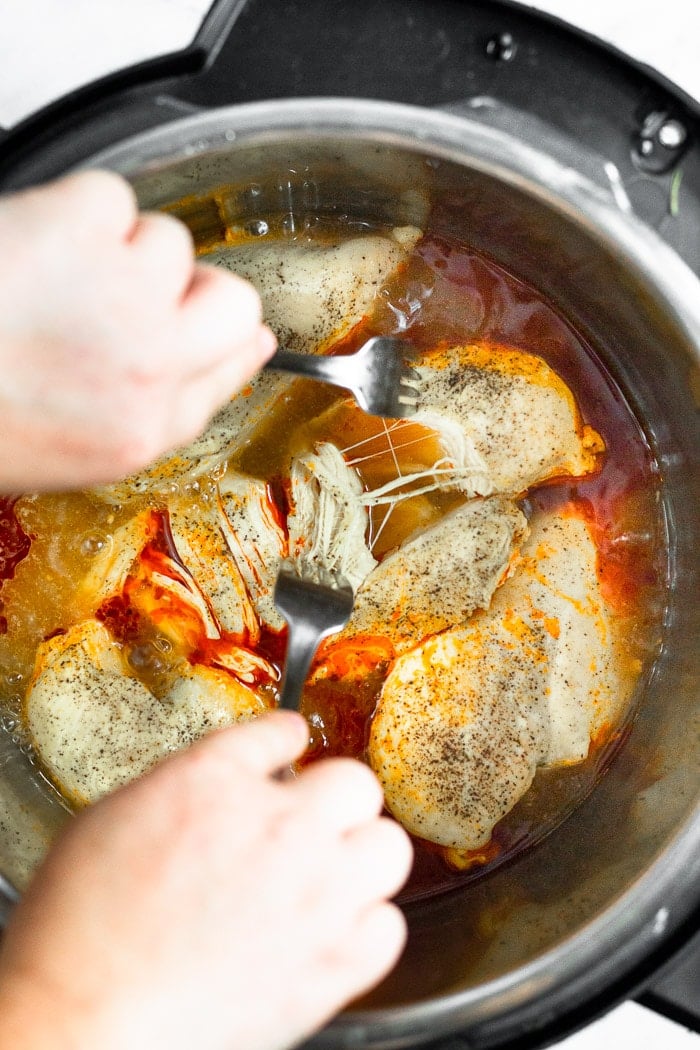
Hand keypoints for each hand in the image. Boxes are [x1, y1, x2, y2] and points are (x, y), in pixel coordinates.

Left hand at [0, 170, 275, 490]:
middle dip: (181, 290)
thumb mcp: (86, 446)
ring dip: (113, 248)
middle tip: (116, 296)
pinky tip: (30, 247)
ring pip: (166, 240)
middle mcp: (148, 365)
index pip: (234, 359)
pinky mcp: (83, 228)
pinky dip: (72, 211)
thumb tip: (246, 342)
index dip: (216, 334)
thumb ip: (174, 401)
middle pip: (229, 298)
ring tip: (50, 276)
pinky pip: (111, 198)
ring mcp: (122, 295)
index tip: (202, 322)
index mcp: (146, 427)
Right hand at [0, 712, 411, 1049]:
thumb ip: (184, 790)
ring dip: (361, 855)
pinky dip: (367, 927)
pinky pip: (389, 927)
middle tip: (311, 819)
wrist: (82, 1021)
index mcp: (216, 780)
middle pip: (356, 782)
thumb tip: (221, 788)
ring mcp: (315, 894)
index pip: (282, 732)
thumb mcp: (112, 819)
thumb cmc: (77, 928)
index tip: (288, 748)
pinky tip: (334, 932)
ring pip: (390, 847)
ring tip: (331, 873)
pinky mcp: (332, 966)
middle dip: (333, 797)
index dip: (285, 741)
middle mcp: (280, 825)